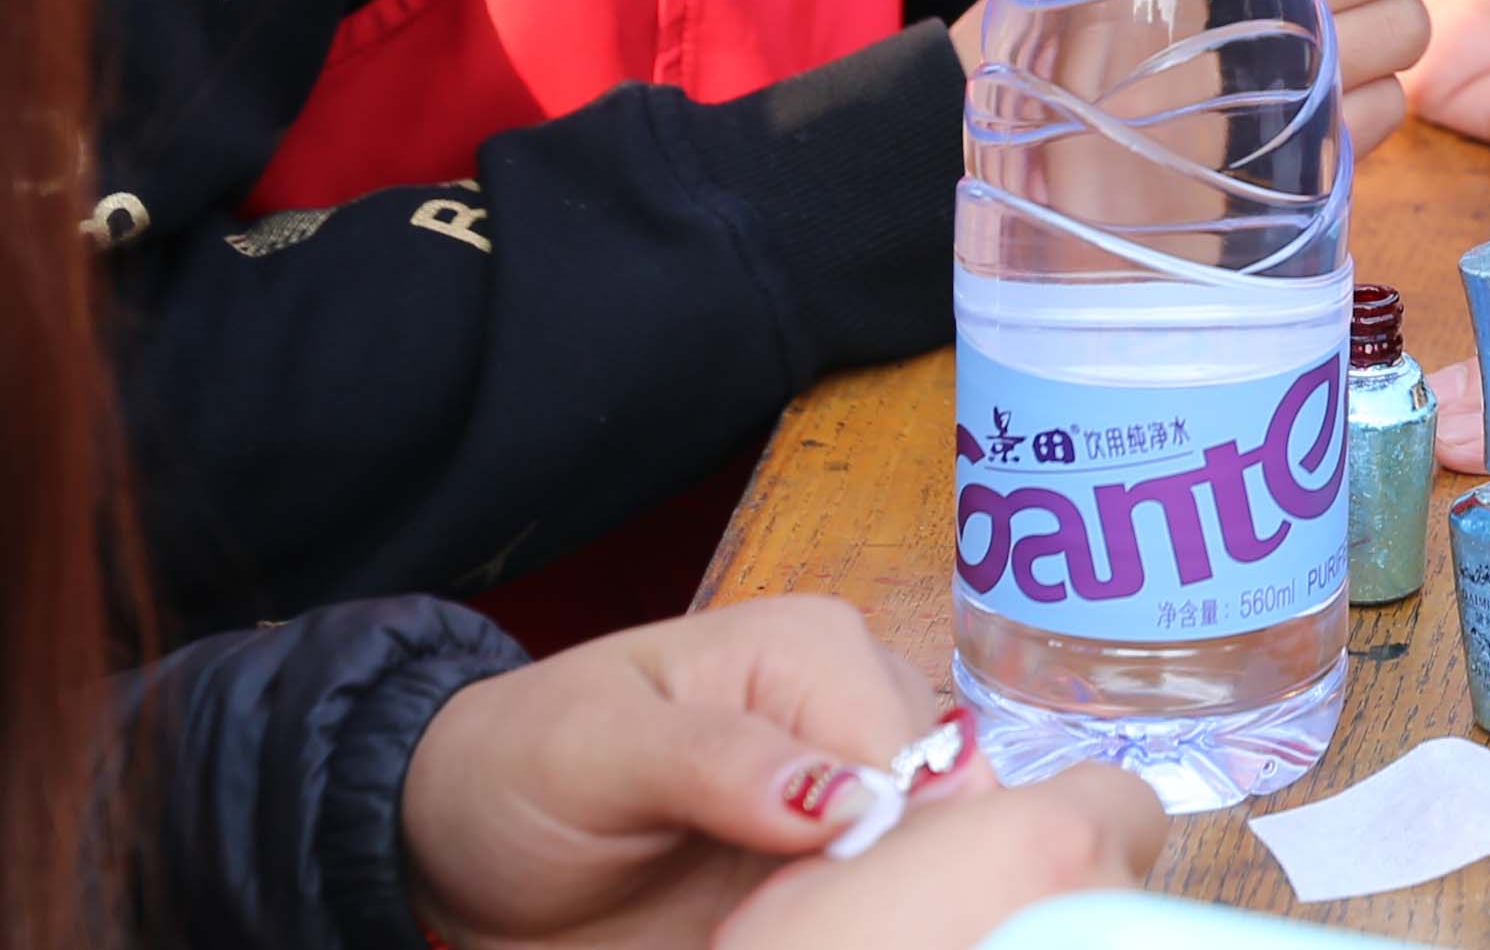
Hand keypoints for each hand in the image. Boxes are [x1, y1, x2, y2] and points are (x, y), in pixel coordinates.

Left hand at [399, 599, 1152, 946]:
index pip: (916, 757)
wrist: (461, 853)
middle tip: (773, 926)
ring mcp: (859, 794)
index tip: (788, 915)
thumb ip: (718, 761)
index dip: (879, 849)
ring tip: (772, 932)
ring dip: (878, 914)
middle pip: (946, 812)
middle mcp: (862, 710)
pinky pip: (898, 899)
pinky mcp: (841, 865)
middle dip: (882, 889)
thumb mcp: (593, 753)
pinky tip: (801, 937)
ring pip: (939, 861)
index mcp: (817, 650)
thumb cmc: (519, 774)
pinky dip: (863, 925)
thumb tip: (857, 800)